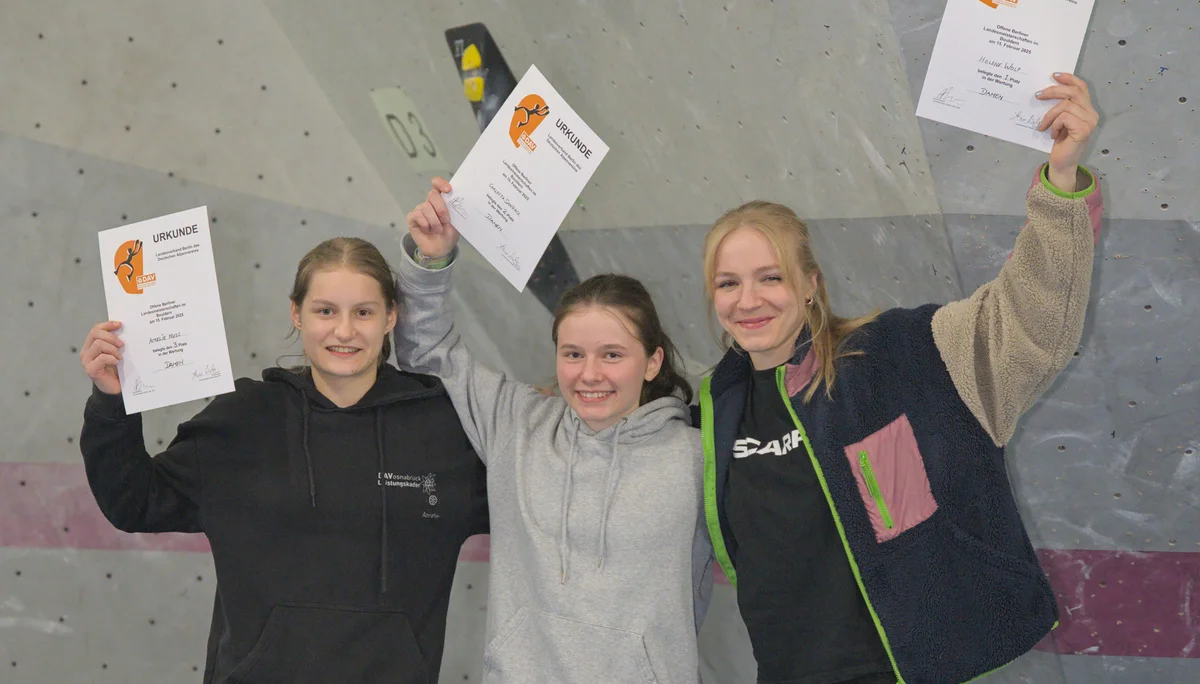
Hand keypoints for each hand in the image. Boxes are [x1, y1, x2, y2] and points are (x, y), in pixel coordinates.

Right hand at [81, 321, 123, 394]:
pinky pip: (101, 358)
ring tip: (119, 356)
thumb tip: (123, 328)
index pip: (96, 329)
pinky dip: (111, 358)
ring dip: (112, 349)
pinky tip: (117, 362)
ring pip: (98, 344)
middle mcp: (86, 351)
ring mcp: (87, 361)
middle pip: (95, 334)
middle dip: (111, 337)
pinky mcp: (90, 370)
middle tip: (122, 345)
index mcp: (91, 345)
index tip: (120, 325)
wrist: (115, 388)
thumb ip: (115, 342)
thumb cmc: (116, 369)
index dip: (107, 325)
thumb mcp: (116, 352)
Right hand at [406, 177, 459, 258]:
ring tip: (438, 230)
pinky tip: (428, 230)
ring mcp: (420, 209)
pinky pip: (417, 215)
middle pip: (432, 194)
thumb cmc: (449, 233)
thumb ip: (455, 210)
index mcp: (441, 200)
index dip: (441, 183)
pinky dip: (425, 224)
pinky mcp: (412, 218)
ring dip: (435, 221)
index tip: (448, 190)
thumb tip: (461, 200)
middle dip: (441, 208)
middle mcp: (429, 202)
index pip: (437, 184)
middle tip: (446, 221)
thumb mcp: (456, 221)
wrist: (441, 249)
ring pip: (426, 207)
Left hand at [1035, 73, 1098, 190]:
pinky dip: (1054, 124)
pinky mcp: (1084, 130)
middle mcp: (1092, 113)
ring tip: (1044, 126)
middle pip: (1073, 92)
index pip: (1081, 87)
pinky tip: (1052, 134)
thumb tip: (1046, 89)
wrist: (1061, 163)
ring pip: (1066, 105)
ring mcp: (1090, 121)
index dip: (1069, 78)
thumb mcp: (1059, 120)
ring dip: (1050, 115)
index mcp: (1087, 109)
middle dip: (1054, 91)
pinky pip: (1064, 117)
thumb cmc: (1059, 142)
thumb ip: (1060, 106)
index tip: (1054, 75)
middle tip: (1038, 95)